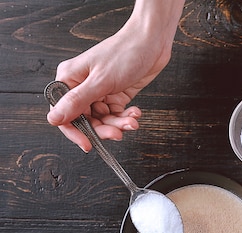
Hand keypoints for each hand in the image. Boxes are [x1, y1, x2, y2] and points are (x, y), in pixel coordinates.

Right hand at [46, 0, 183, 151]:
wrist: (151, 42)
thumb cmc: (125, 52)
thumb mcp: (100, 81)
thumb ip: (77, 102)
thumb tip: (54, 118)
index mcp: (70, 80)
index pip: (65, 113)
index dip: (75, 132)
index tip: (88, 144)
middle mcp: (83, 86)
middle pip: (87, 120)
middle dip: (103, 129)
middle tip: (117, 133)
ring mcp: (101, 91)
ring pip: (104, 119)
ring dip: (119, 124)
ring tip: (132, 122)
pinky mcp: (117, 93)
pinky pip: (118, 113)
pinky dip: (127, 117)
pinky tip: (135, 113)